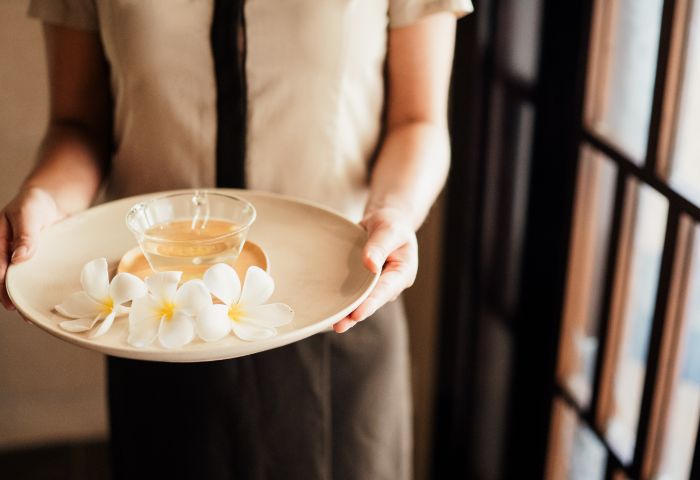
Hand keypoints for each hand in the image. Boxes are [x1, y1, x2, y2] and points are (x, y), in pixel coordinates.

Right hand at [1, 187, 65, 309]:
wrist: (50, 202)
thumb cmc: (35, 205)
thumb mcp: (29, 214)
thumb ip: (26, 234)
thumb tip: (19, 257)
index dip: (1, 279)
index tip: (7, 294)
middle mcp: (4, 250)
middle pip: (3, 274)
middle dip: (7, 292)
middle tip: (15, 308)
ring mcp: (17, 257)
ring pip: (16, 279)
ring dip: (19, 294)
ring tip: (27, 313)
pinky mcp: (32, 261)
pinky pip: (31, 277)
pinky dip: (34, 288)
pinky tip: (39, 301)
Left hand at [333, 208, 417, 332]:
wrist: (387, 223)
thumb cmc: (391, 225)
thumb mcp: (388, 229)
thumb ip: (380, 245)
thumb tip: (370, 264)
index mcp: (403, 272)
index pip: (385, 290)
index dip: (371, 303)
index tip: (358, 314)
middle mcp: (391, 284)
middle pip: (373, 301)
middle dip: (356, 314)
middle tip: (340, 325)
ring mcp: (377, 286)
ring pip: (362, 301)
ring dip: (348, 313)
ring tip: (334, 324)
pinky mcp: (365, 284)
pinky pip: (354, 294)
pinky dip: (344, 302)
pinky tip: (331, 311)